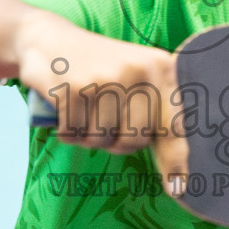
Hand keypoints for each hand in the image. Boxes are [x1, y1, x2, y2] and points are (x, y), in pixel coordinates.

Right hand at [14, 9, 188, 187]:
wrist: (49, 39)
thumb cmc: (100, 69)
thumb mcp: (136, 80)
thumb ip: (158, 116)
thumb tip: (178, 180)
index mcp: (162, 68)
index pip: (175, 124)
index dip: (177, 160)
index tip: (178, 189)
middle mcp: (138, 71)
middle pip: (134, 139)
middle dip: (116, 142)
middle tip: (104, 121)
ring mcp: (104, 78)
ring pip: (101, 140)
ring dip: (88, 136)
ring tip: (84, 109)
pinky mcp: (73, 87)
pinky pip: (73, 133)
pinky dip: (67, 131)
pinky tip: (66, 108)